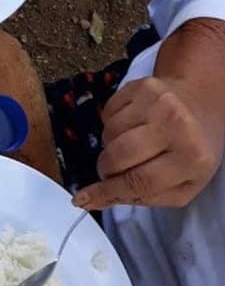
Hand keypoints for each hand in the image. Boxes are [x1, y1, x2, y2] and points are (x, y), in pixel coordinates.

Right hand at [75, 71, 224, 209]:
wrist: (201, 103)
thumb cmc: (194, 150)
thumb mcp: (182, 185)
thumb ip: (142, 197)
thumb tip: (91, 200)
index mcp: (192, 158)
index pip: (140, 181)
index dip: (108, 192)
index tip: (84, 199)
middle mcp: (175, 125)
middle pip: (118, 155)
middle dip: (106, 169)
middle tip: (111, 171)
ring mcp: (156, 102)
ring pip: (108, 133)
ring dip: (110, 146)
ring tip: (130, 146)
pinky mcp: (140, 85)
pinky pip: (107, 113)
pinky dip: (111, 125)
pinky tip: (130, 126)